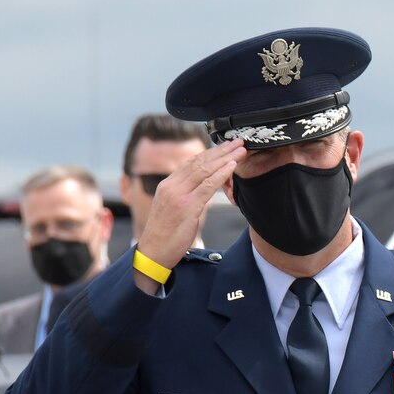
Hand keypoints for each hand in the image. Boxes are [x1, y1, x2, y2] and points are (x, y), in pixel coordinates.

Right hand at [133, 139, 244, 292]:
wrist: (153, 252)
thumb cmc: (165, 234)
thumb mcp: (174, 209)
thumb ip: (187, 196)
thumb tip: (205, 189)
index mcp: (168, 185)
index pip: (191, 162)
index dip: (210, 152)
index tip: (225, 146)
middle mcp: (172, 186)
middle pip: (199, 162)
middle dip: (221, 150)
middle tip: (238, 141)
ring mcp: (179, 195)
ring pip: (204, 170)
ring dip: (225, 158)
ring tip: (241, 150)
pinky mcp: (187, 207)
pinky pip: (207, 186)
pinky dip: (221, 174)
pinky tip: (232, 166)